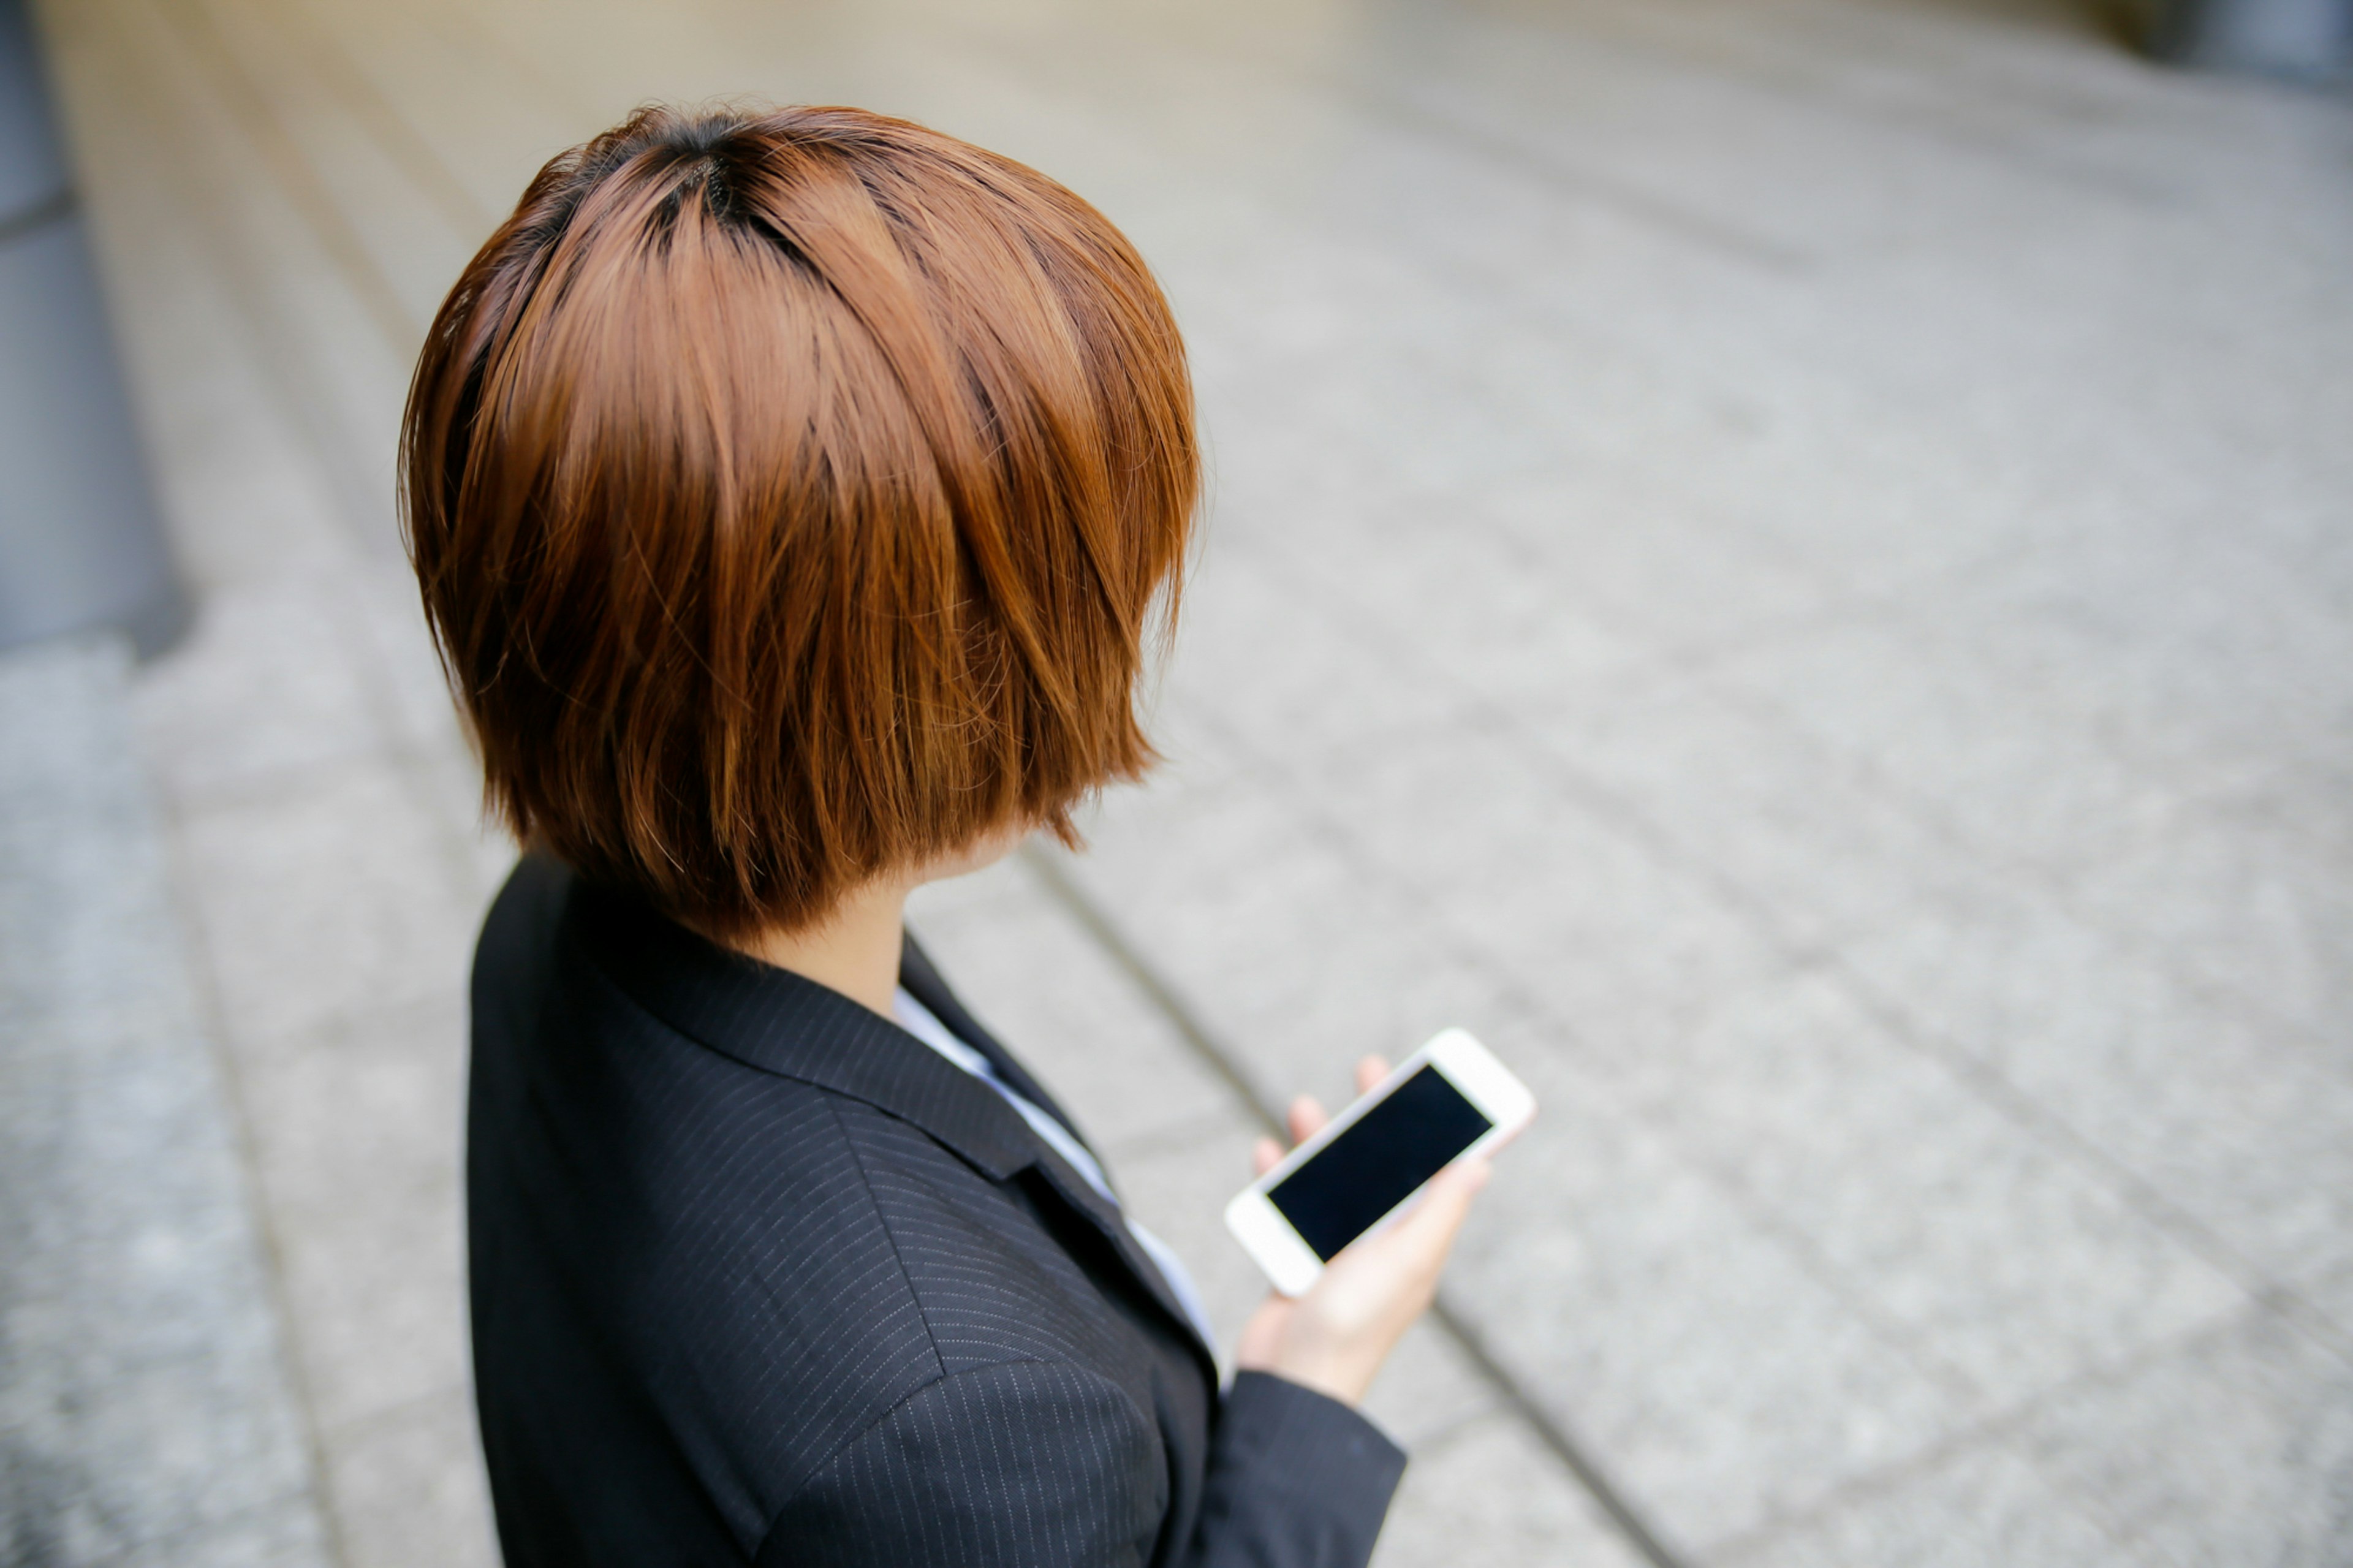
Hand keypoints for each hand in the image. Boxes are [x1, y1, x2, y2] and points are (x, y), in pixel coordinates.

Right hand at [1232, 1056, 1492, 1407]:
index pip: (1436, 1170)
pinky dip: (1275, 1178)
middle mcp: (1381, 1240)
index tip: (1444, 1081)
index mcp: (1416, 1239)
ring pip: (1329, 1178)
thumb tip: (1480, 1164)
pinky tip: (1265, 1153)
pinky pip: (1287, 1206)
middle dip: (1375, 1115)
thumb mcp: (1407, 1261)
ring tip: (1300, 1105)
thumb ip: (1438, 1210)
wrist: (1294, 1383)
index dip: (1444, 1127)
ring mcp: (1337, 1249)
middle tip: (1370, 1067)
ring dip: (1316, 1140)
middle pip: (1381, 1163)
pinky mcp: (1297, 1261)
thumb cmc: (1355, 1326)